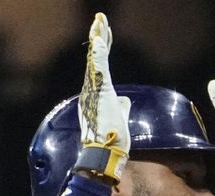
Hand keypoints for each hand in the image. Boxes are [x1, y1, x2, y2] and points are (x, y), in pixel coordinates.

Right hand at [74, 13, 130, 184]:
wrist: (104, 156)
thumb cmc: (112, 143)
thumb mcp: (120, 120)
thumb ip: (121, 108)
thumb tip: (124, 100)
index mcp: (95, 97)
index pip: (99, 69)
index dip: (102, 52)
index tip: (105, 36)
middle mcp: (89, 92)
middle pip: (95, 60)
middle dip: (99, 38)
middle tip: (101, 20)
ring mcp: (92, 91)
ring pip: (95, 59)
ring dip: (98, 38)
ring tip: (100, 21)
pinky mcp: (99, 92)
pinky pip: (98, 68)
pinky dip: (98, 52)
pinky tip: (100, 37)